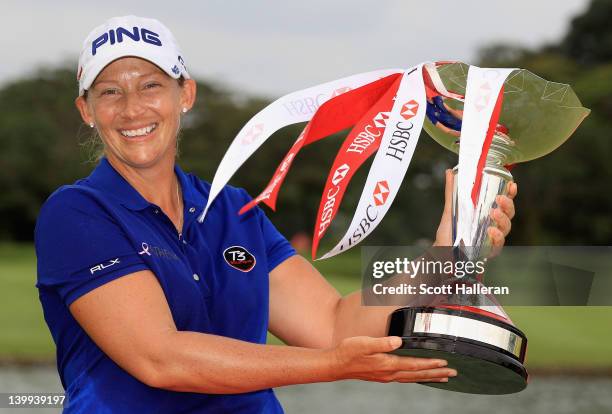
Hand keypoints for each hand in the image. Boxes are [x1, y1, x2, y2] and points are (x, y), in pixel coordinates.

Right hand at [328, 336, 456, 382]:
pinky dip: (417, 378)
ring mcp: (386, 376)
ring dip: (429, 378)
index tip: (444, 362)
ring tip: (442, 378)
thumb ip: (382, 342)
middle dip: (436, 374)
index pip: (414, 365)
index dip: (430, 364)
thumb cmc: (348, 352)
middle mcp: (389, 373)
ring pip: (413, 379)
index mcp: (387, 364)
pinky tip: (419, 376)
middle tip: (453, 373)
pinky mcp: (383, 376)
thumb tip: (399, 341)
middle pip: (418, 375)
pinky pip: (405, 378)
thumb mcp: (364, 343)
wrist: (336, 364)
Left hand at [434, 169, 516, 246]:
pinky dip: (497, 237)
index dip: (511, 193)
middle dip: (508, 205)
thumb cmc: (449, 232)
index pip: (504, 203)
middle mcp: (493, 225)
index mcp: (488, 214)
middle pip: (509, 214)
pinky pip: (498, 245)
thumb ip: (451, 193)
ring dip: (502, 219)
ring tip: (494, 212)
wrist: (440, 251)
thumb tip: (449, 172)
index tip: (512, 184)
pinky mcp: (488, 252)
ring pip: (506, 228)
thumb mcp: (450, 210)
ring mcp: (492, 239)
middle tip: (499, 199)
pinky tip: (491, 231)